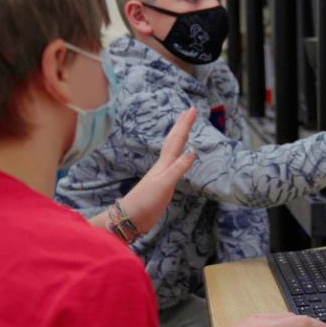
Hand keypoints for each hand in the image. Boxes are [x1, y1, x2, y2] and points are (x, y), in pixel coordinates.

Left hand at [120, 108, 196, 233]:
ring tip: (184, 127)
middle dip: (182, 125)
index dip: (185, 124)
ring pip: (172, 149)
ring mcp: (162, 173)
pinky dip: (178, 154)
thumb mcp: (165, 183)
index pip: (178, 139)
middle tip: (190, 111)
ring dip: (179, 137)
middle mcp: (163, 165)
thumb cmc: (146, 201)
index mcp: (165, 163)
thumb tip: (193, 150)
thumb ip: (179, 167)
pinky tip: (179, 155)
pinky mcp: (163, 183)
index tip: (193, 109)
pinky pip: (173, 162)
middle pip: (174, 140)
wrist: (132, 217)